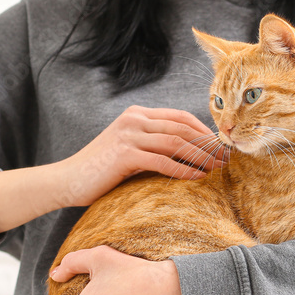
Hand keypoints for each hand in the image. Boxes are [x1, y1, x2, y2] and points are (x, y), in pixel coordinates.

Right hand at [57, 105, 226, 207]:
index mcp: (137, 114)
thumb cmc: (102, 170)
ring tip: (217, 168)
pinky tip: (198, 178)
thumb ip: (153, 143)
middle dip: (208, 144)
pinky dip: (184, 169)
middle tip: (226, 158)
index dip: (204, 131)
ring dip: (201, 156)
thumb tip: (188, 152)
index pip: (180, 117)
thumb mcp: (130, 148)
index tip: (220, 146)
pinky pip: (163, 162)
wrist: (67, 180)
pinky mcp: (125, 154)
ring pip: (177, 143)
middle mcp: (134, 119)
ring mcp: (129, 135)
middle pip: (183, 128)